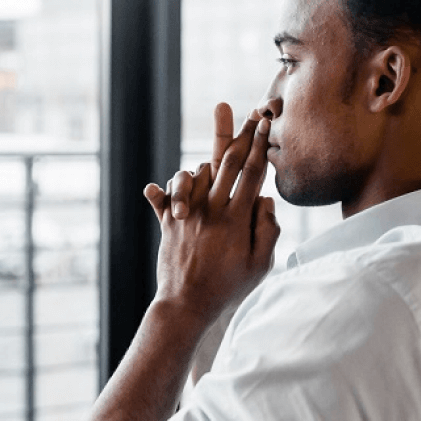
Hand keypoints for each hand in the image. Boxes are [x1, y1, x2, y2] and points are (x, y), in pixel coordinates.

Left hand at [143, 104, 279, 328]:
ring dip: (206, 165)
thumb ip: (268, 230)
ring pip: (195, 173)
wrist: (187, 306)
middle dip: (241, 135)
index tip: (266, 124)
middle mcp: (211, 209)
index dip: (260, 145)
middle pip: (227, 162)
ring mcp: (188, 214)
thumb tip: (265, 199)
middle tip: (250, 114)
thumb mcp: (260, 265)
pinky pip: (162, 199)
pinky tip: (152, 189)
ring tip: (214, 163)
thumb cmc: (229, 288)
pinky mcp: (168, 224)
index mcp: (237, 218)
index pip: (252, 172)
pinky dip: (161, 193)